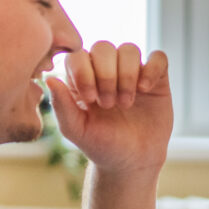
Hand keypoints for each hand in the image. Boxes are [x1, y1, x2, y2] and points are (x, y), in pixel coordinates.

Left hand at [46, 42, 172, 177]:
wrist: (133, 160)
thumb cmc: (101, 145)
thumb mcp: (77, 130)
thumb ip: (61, 106)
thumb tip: (50, 79)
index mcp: (81, 77)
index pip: (77, 54)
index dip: (83, 72)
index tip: (89, 100)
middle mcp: (105, 69)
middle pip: (103, 47)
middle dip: (106, 75)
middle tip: (108, 104)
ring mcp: (132, 72)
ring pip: (129, 49)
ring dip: (127, 75)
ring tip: (125, 103)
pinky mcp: (156, 78)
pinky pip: (158, 58)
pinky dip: (152, 69)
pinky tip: (144, 90)